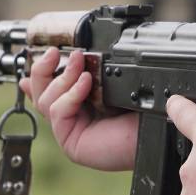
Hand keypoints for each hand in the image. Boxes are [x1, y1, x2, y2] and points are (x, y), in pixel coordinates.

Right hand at [19, 47, 138, 170]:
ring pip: (45, 101)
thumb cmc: (141, 109)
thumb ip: (89, 72)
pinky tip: (86, 82)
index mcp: (78, 104)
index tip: (45, 53)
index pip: (48, 89)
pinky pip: (58, 111)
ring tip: (79, 62)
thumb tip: (70, 56)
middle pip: (40, 94)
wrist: (156, 128)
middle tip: (53, 52)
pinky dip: (70, 94)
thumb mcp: (111, 82)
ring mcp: (69, 131)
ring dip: (62, 78)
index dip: (39, 73)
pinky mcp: (71, 142)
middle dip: (42, 70)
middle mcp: (71, 118)